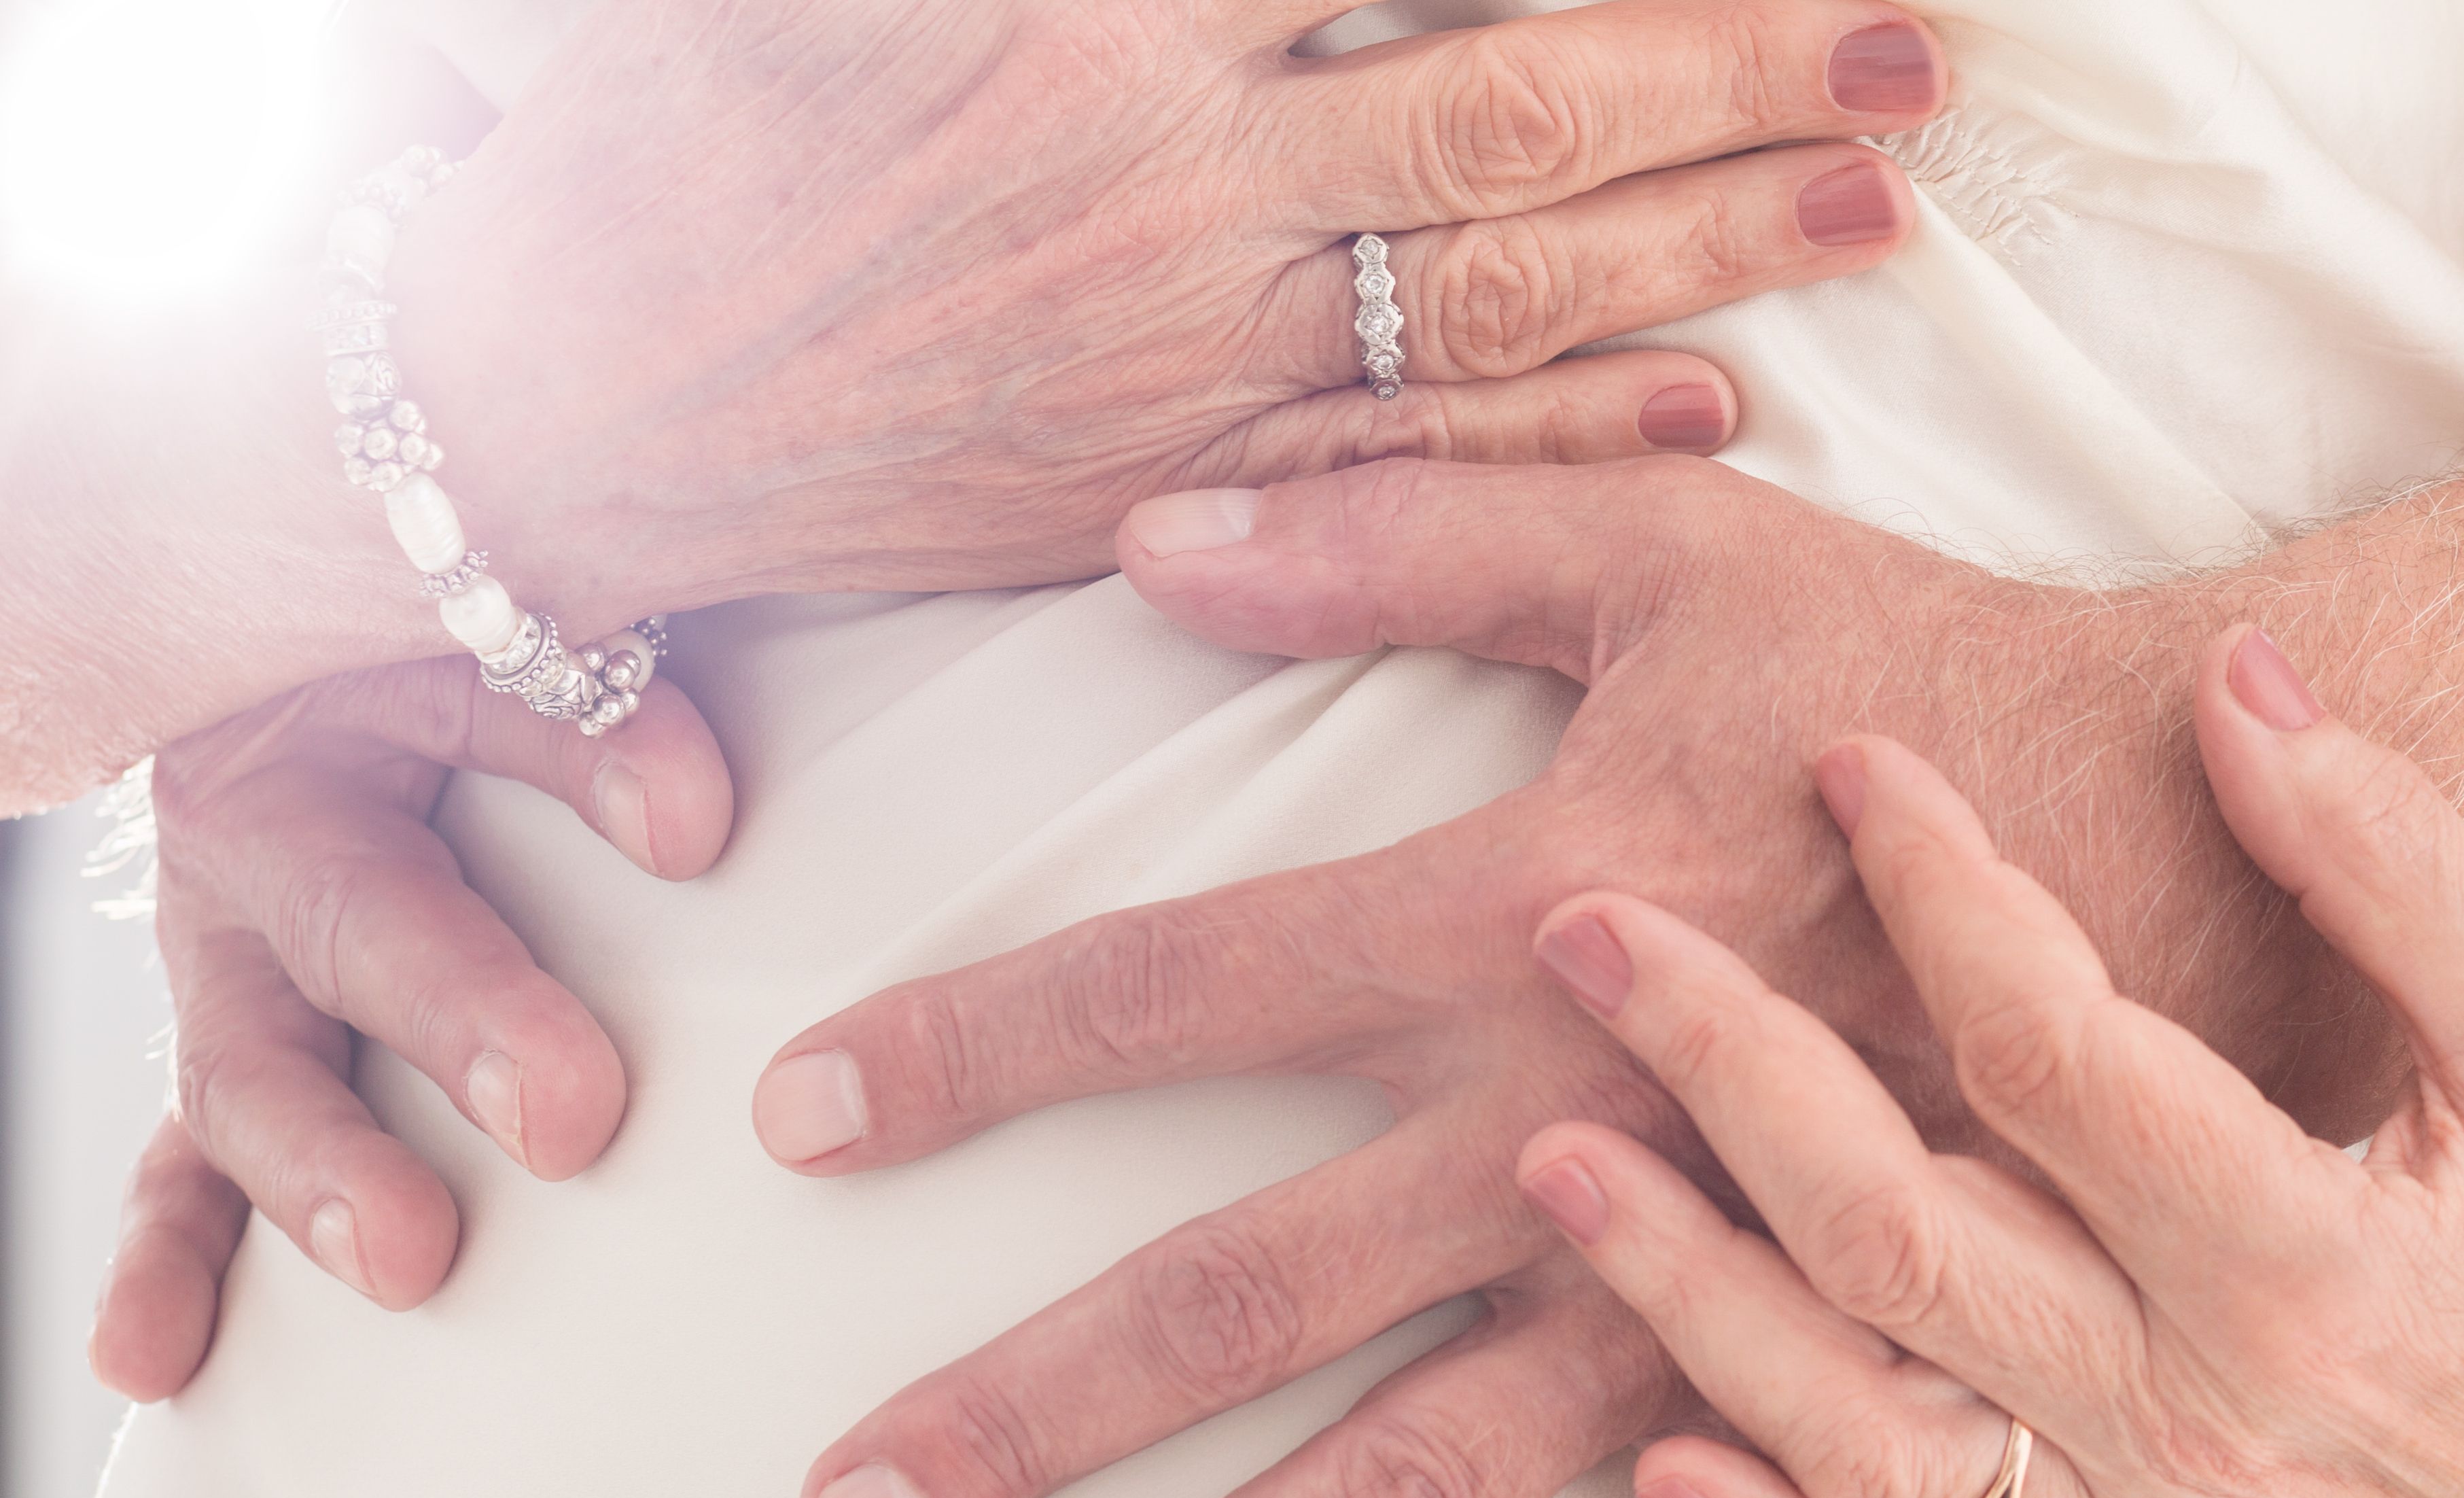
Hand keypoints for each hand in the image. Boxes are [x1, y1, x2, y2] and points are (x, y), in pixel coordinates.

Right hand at [86, 656, 735, 1399]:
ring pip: (255, 1070)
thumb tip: (689, 817)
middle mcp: (268, 842)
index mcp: (359, 700)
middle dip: (462, 1017)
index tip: (695, 827)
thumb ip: (610, 710)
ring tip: (403, 1255)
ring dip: (322, 1171)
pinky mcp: (226, 1065)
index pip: (494, 712)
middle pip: (361, 925)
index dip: (592, 760)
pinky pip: (180, 1170)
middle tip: (571, 1111)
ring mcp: (231, 969)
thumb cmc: (466, 665)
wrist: (318, 674)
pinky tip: (153, 1354)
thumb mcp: (529, 643)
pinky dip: (169, 1262)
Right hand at [385, 0, 1947, 627]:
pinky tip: (1719, 398)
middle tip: (1913, 37)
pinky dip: (1576, 424)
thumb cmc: (659, 142)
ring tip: (1881, 196)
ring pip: (1506, 280)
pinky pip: (1420, 451)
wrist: (544, 411)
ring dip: (1711, 239)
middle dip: (1733, 60)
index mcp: (1092, 17)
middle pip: (1518, 99)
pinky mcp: (1174, 479)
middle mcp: (1173, 177)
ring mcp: (1189, 344)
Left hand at [756, 459, 2380, 1497]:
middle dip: (1028, 1418)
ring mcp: (1698, 1281)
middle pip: (1243, 1300)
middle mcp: (1572, 1129)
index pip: (1173, 988)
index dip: (970, 1048)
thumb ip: (1410, 533)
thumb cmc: (1924, 684)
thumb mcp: (1673, 551)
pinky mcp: (1825, 1366)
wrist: (2203, 842)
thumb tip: (1156, 541)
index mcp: (1515, 923)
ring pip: (1413, 1481)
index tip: (801, 1115)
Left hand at [1510, 637, 2463, 1497]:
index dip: (1939, 889)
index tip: (1856, 760)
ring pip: (1855, 1428)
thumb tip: (2235, 683)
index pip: (2052, 1050)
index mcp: (2310, 1264)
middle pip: (1894, 1235)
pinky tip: (1658, 1472)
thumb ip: (2398, 859)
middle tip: (1590, 924)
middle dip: (1723, 1067)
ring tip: (1551, 1157)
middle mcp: (2202, 1420)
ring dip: (1684, 1299)